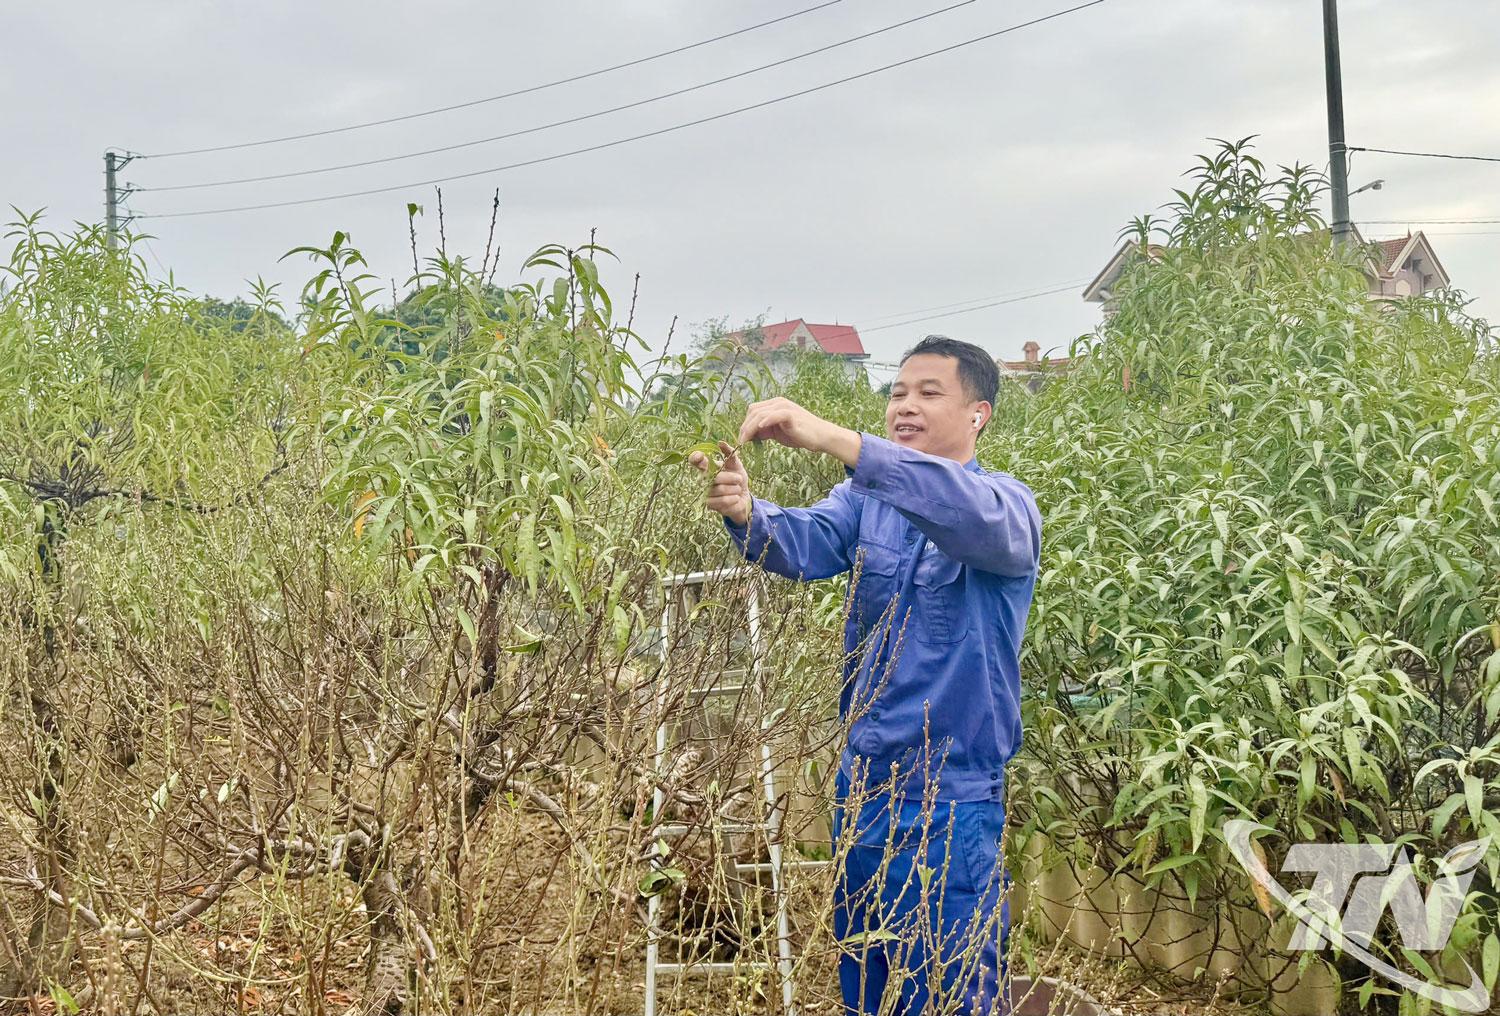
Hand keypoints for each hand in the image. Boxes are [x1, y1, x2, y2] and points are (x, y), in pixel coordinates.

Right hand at [689, 440, 750, 526]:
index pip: (695, 461)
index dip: (695, 458)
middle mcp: (702, 479)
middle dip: (731, 477)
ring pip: (720, 489)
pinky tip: (735, 497)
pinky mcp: (709, 504)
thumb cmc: (737, 478)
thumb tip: (720, 443)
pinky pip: (723, 500)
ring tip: (737, 489)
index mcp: (707, 467)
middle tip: (739, 479)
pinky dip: (733, 498)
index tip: (700, 456)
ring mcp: (704, 492)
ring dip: (734, 489)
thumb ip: (730, 453)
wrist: (743, 496)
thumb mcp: (736, 464)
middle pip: (714, 477)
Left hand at [737, 397, 861, 466]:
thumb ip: (764, 431)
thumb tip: (749, 436)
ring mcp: (785, 407)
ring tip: (745, 440)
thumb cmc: (800, 435)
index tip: (741, 439)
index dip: (745, 424)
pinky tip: (760, 429)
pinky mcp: (791, 414)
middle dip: (744, 427)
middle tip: (740, 442)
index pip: (753, 410)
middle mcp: (778, 402)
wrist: (820, 436)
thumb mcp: (777, 432)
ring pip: (760, 414)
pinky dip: (766, 421)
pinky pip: (775, 415)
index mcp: (774, 405)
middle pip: (754, 411)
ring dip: (750, 427)